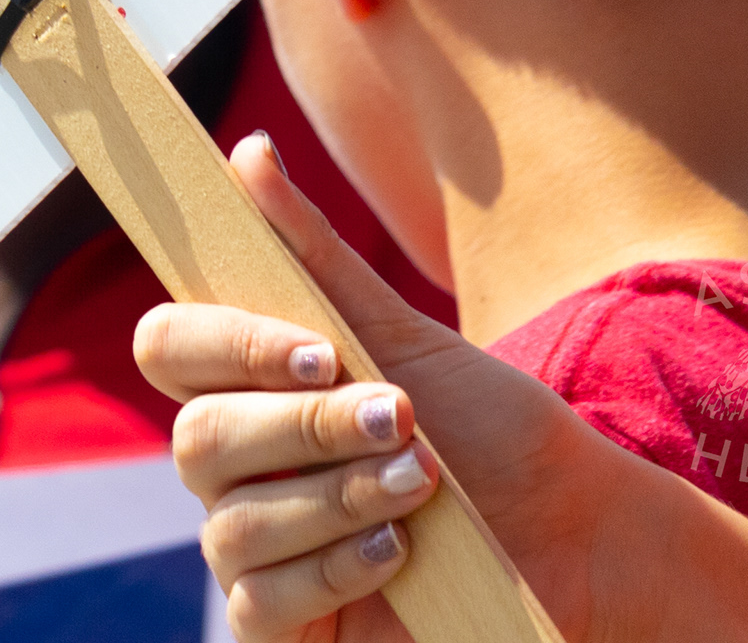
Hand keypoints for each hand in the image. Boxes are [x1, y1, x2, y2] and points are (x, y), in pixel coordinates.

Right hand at [138, 136, 609, 641]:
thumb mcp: (405, 336)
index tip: (320, 352)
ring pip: (231, 523)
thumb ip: (313, 254)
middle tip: (405, 423)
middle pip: (197, 439)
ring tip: (422, 489)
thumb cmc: (492, 432)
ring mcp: (253, 546)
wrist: (581, 539)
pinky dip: (330, 572)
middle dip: (308, 430)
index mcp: (247, 384)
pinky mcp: (283, 622)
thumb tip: (247, 151)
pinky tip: (397, 555)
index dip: (227, 346)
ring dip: (337, 499)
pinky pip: (258, 602)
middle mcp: (235, 463)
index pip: (167, 348)